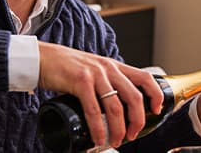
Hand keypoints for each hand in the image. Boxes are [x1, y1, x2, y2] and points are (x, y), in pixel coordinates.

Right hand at [37, 42, 162, 146]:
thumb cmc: (67, 67)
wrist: (43, 58)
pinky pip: (94, 109)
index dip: (155, 94)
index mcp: (115, 66)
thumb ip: (105, 83)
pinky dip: (98, 127)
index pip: (145, 78)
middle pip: (134, 97)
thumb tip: (114, 107)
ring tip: (116, 141)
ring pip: (116, 106)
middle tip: (133, 134)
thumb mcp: (93, 71)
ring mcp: (95, 75)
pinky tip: (98, 138)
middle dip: (137, 120)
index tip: (157, 110)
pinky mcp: (80, 82)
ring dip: (118, 129)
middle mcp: (108, 69)